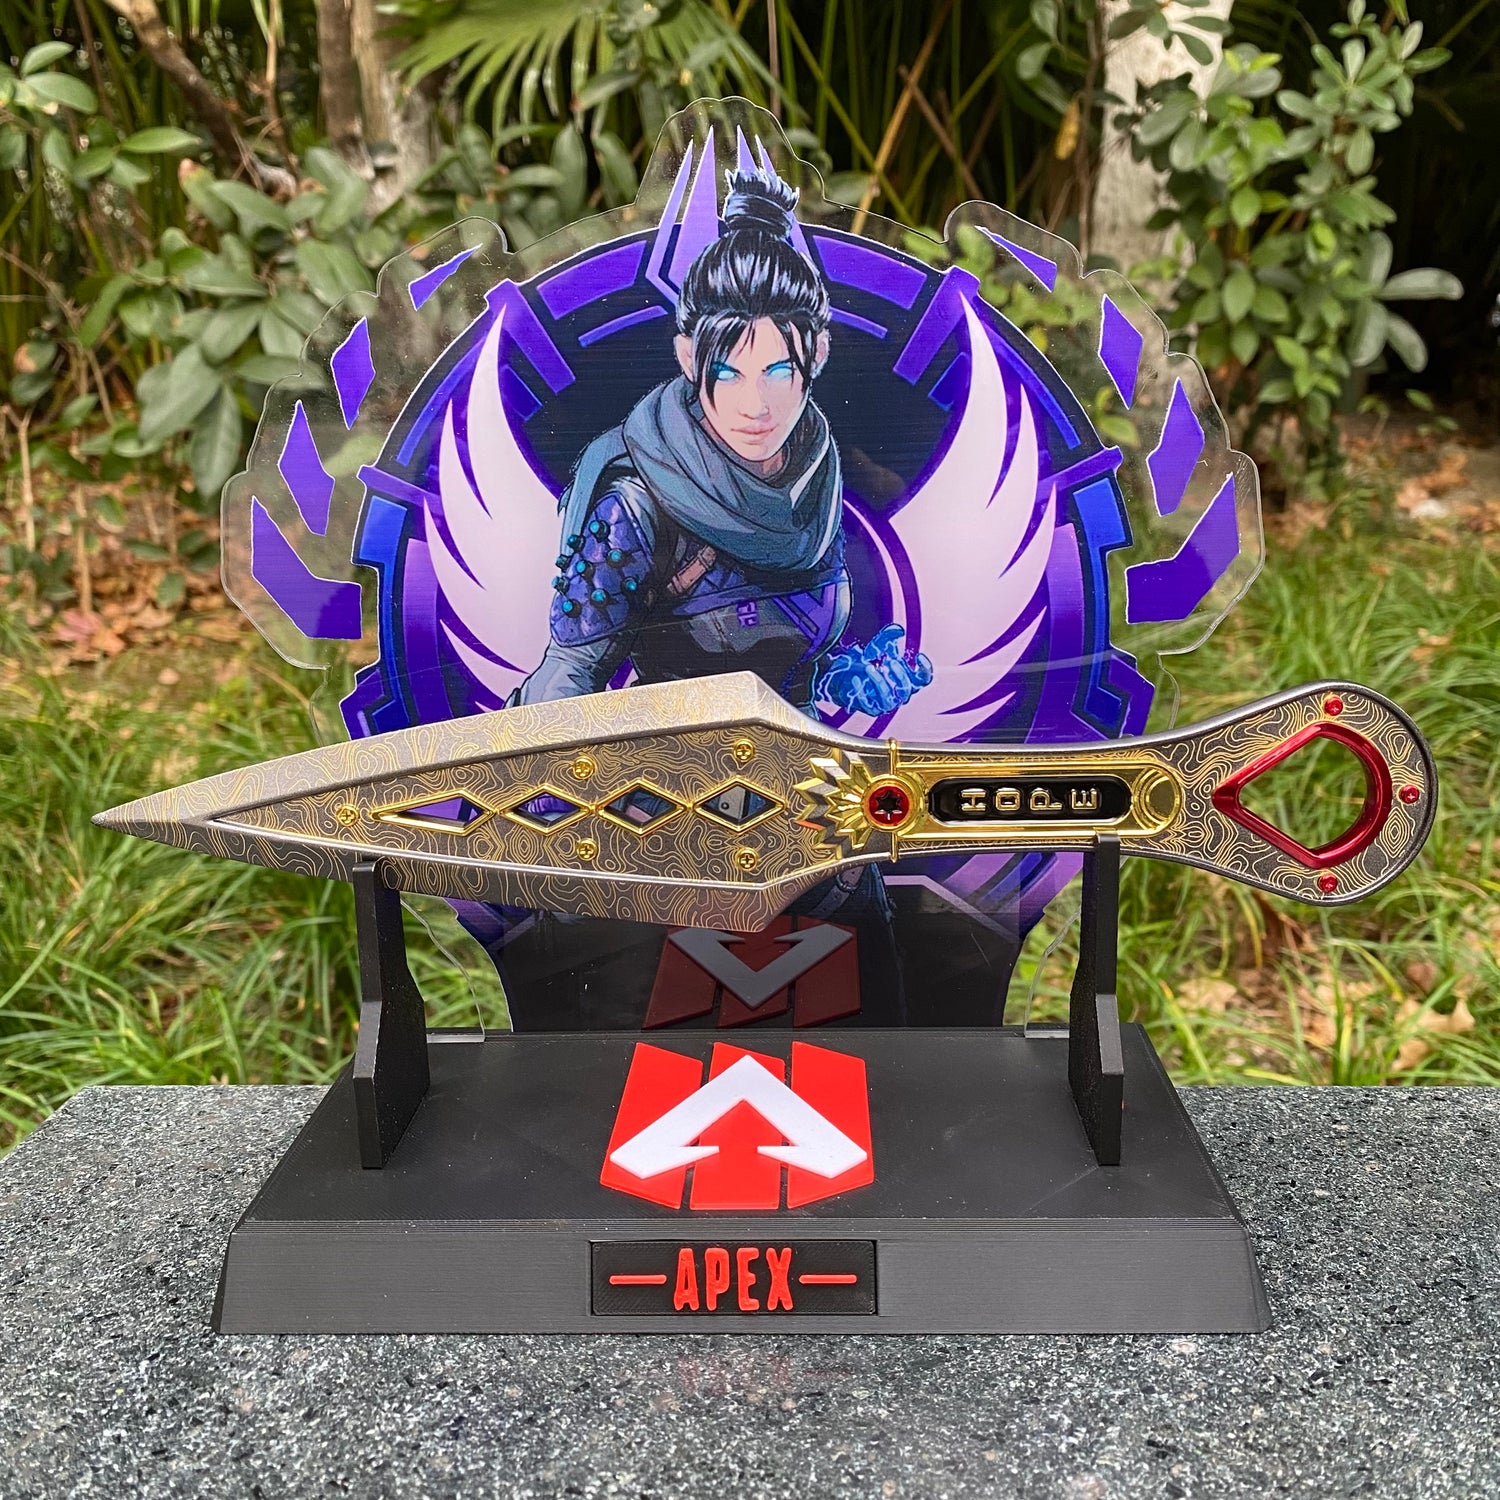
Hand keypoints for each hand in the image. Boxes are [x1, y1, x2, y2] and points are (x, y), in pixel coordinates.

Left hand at [815, 624, 932, 715]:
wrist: (850, 677)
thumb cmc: (872, 663)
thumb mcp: (880, 646)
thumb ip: (889, 637)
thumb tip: (898, 630)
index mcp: (908, 680)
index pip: (924, 679)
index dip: (925, 669)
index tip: (918, 656)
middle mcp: (900, 693)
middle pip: (907, 689)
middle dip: (899, 675)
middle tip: (890, 661)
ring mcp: (887, 703)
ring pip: (889, 699)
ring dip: (878, 682)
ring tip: (868, 667)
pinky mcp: (872, 709)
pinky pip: (869, 704)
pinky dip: (861, 692)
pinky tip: (855, 679)